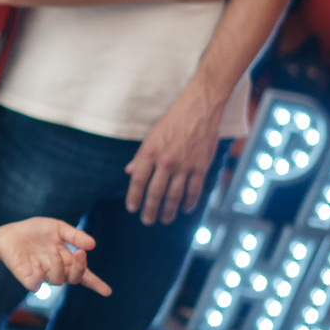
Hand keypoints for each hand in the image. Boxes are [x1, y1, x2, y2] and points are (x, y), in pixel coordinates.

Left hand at [0, 217, 110, 294]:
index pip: (84, 274)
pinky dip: (39, 274)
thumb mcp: (57, 228)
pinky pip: (37, 284)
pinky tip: (36, 262)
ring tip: (52, 248)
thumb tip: (92, 245)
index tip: (107, 292)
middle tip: (79, 253)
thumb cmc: (35, 231)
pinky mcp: (28, 278)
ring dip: (58, 264)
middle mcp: (57, 270)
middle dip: (80, 268)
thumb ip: (74, 236)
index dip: (96, 283)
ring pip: (57, 279)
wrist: (10, 233)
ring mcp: (43, 275)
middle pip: (74, 278)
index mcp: (67, 260)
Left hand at [125, 90, 220, 224]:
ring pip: (174, 196)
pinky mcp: (200, 167)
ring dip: (169, 211)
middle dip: (150, 210)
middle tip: (147, 221)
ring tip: (165, 220)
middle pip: (155, 193)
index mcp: (150, 152)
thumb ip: (140, 156)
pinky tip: (185, 209)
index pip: (138, 181)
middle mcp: (165, 161)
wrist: (199, 109)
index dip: (133, 197)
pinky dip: (189, 202)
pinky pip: (194, 191)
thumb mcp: (151, 136)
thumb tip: (128, 171)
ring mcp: (184, 166)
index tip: (132, 208)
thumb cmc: (172, 121)